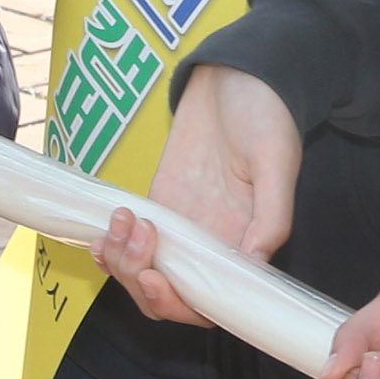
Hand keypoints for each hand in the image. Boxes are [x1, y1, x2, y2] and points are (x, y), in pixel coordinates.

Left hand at [97, 66, 303, 326]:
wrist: (239, 73)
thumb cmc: (268, 114)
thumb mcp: (277, 160)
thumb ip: (272, 214)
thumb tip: (257, 263)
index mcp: (247, 243)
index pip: (212, 302)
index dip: (181, 304)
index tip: (157, 280)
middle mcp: (213, 244)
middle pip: (170, 296)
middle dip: (143, 282)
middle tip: (135, 240)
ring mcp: (183, 227)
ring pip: (145, 273)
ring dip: (123, 262)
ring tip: (121, 221)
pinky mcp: (160, 204)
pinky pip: (131, 244)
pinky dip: (112, 249)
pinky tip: (102, 234)